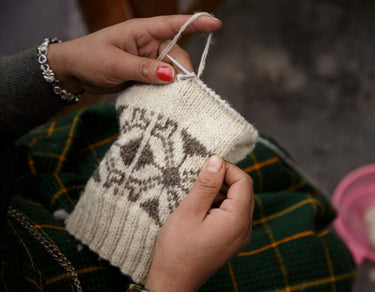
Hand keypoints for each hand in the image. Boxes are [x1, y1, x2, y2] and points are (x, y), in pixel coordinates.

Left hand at [46, 15, 221, 93]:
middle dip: (181, 72)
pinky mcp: (145, 74)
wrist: (73, 72)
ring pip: (172, 72)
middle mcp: (149, 44)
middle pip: (177, 56)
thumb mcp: (115, 64)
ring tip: (165, 97)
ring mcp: (148, 60)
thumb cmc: (89, 58)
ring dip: (172, 84)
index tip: (216, 24)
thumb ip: (143, 69)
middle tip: (176, 90)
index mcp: (142, 32)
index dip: (196, 23)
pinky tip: (161, 99)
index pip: (173, 24)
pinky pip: (162, 82)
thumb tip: (171, 75)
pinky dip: (164, 91)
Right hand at [145, 155, 253, 291]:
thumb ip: (206, 184)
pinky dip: (219, 206)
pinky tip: (200, 209)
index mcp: (237, 220)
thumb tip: (217, 160)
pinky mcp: (232, 241)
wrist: (173, 283)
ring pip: (238, 202)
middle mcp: (245, 229)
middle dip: (224, 180)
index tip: (205, 167)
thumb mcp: (189, 211)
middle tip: (199, 180)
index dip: (227, 169)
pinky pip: (233, 215)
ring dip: (220, 193)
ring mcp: (240, 237)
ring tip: (196, 196)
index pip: (244, 182)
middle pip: (244, 191)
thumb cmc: (177, 248)